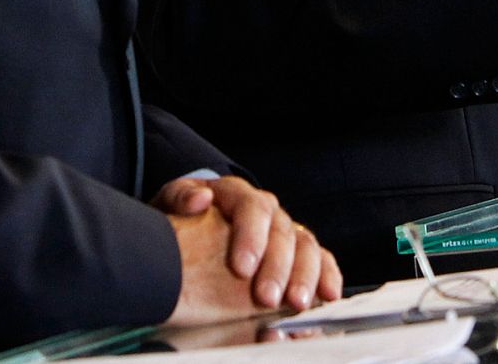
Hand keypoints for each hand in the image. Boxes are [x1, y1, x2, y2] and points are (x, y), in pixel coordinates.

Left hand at [156, 176, 340, 321]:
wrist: (187, 230)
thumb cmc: (179, 220)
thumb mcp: (169, 204)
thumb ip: (180, 198)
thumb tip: (200, 200)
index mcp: (236, 194)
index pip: (251, 208)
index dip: (251, 237)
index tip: (241, 268)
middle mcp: (266, 209)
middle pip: (281, 232)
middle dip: (278, 267)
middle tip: (268, 297)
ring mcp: (283, 229)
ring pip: (305, 245)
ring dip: (304, 275)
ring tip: (297, 303)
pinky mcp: (296, 251)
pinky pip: (320, 257)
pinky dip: (327, 274)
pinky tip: (328, 293)